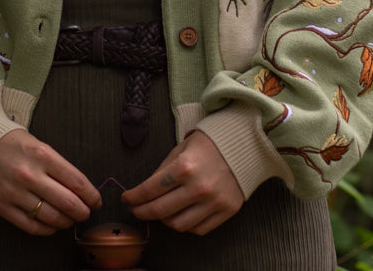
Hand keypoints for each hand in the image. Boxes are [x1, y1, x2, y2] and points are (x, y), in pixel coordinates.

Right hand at [0, 129, 101, 235]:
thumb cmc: (12, 144)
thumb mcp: (40, 145)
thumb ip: (59, 167)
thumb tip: (81, 190)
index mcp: (43, 155)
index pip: (77, 181)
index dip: (91, 195)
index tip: (96, 201)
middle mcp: (30, 175)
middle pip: (68, 203)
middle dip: (83, 212)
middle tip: (86, 213)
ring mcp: (15, 193)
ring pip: (52, 217)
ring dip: (66, 222)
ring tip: (70, 219)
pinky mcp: (3, 207)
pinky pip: (31, 226)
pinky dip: (47, 229)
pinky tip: (53, 225)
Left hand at [121, 130, 243, 234]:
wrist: (246, 144)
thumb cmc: (210, 143)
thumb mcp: (181, 148)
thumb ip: (163, 170)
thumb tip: (145, 191)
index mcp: (184, 167)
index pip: (149, 190)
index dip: (133, 197)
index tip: (127, 199)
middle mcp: (198, 187)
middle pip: (159, 211)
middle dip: (141, 212)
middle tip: (136, 209)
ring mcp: (214, 201)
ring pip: (178, 225)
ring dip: (163, 221)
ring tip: (160, 212)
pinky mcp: (227, 211)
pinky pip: (198, 229)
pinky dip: (186, 225)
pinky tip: (181, 215)